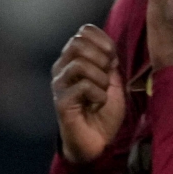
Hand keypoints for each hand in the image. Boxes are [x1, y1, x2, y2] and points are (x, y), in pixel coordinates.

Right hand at [51, 24, 128, 163]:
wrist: (98, 143)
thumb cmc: (104, 112)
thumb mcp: (112, 80)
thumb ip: (109, 61)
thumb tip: (108, 47)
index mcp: (74, 59)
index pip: (84, 31)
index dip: (103, 40)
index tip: (113, 59)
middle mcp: (62, 68)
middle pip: (78, 42)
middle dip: (100, 58)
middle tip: (107, 77)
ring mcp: (59, 85)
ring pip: (80, 64)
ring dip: (100, 79)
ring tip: (102, 93)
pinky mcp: (61, 102)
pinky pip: (83, 86)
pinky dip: (98, 95)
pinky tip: (97, 105)